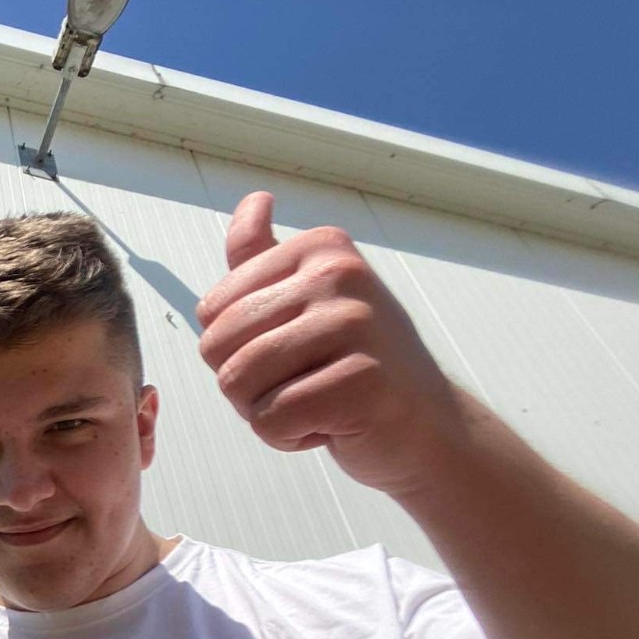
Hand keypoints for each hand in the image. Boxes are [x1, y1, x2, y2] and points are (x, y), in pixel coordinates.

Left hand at [195, 191, 467, 499]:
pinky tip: (330, 426)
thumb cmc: (356, 366)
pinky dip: (287, 438)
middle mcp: (339, 275)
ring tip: (313, 404)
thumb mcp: (309, 300)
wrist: (425, 426)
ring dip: (263, 412)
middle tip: (298, 386)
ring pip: (239, 383)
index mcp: (321, 248)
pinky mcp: (362, 382)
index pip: (212, 310)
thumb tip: (254, 201)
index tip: (288, 353)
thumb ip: (266, 257)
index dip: (233, 350)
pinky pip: (272, 420)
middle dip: (243, 384)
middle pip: (218, 346)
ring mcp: (355, 324)